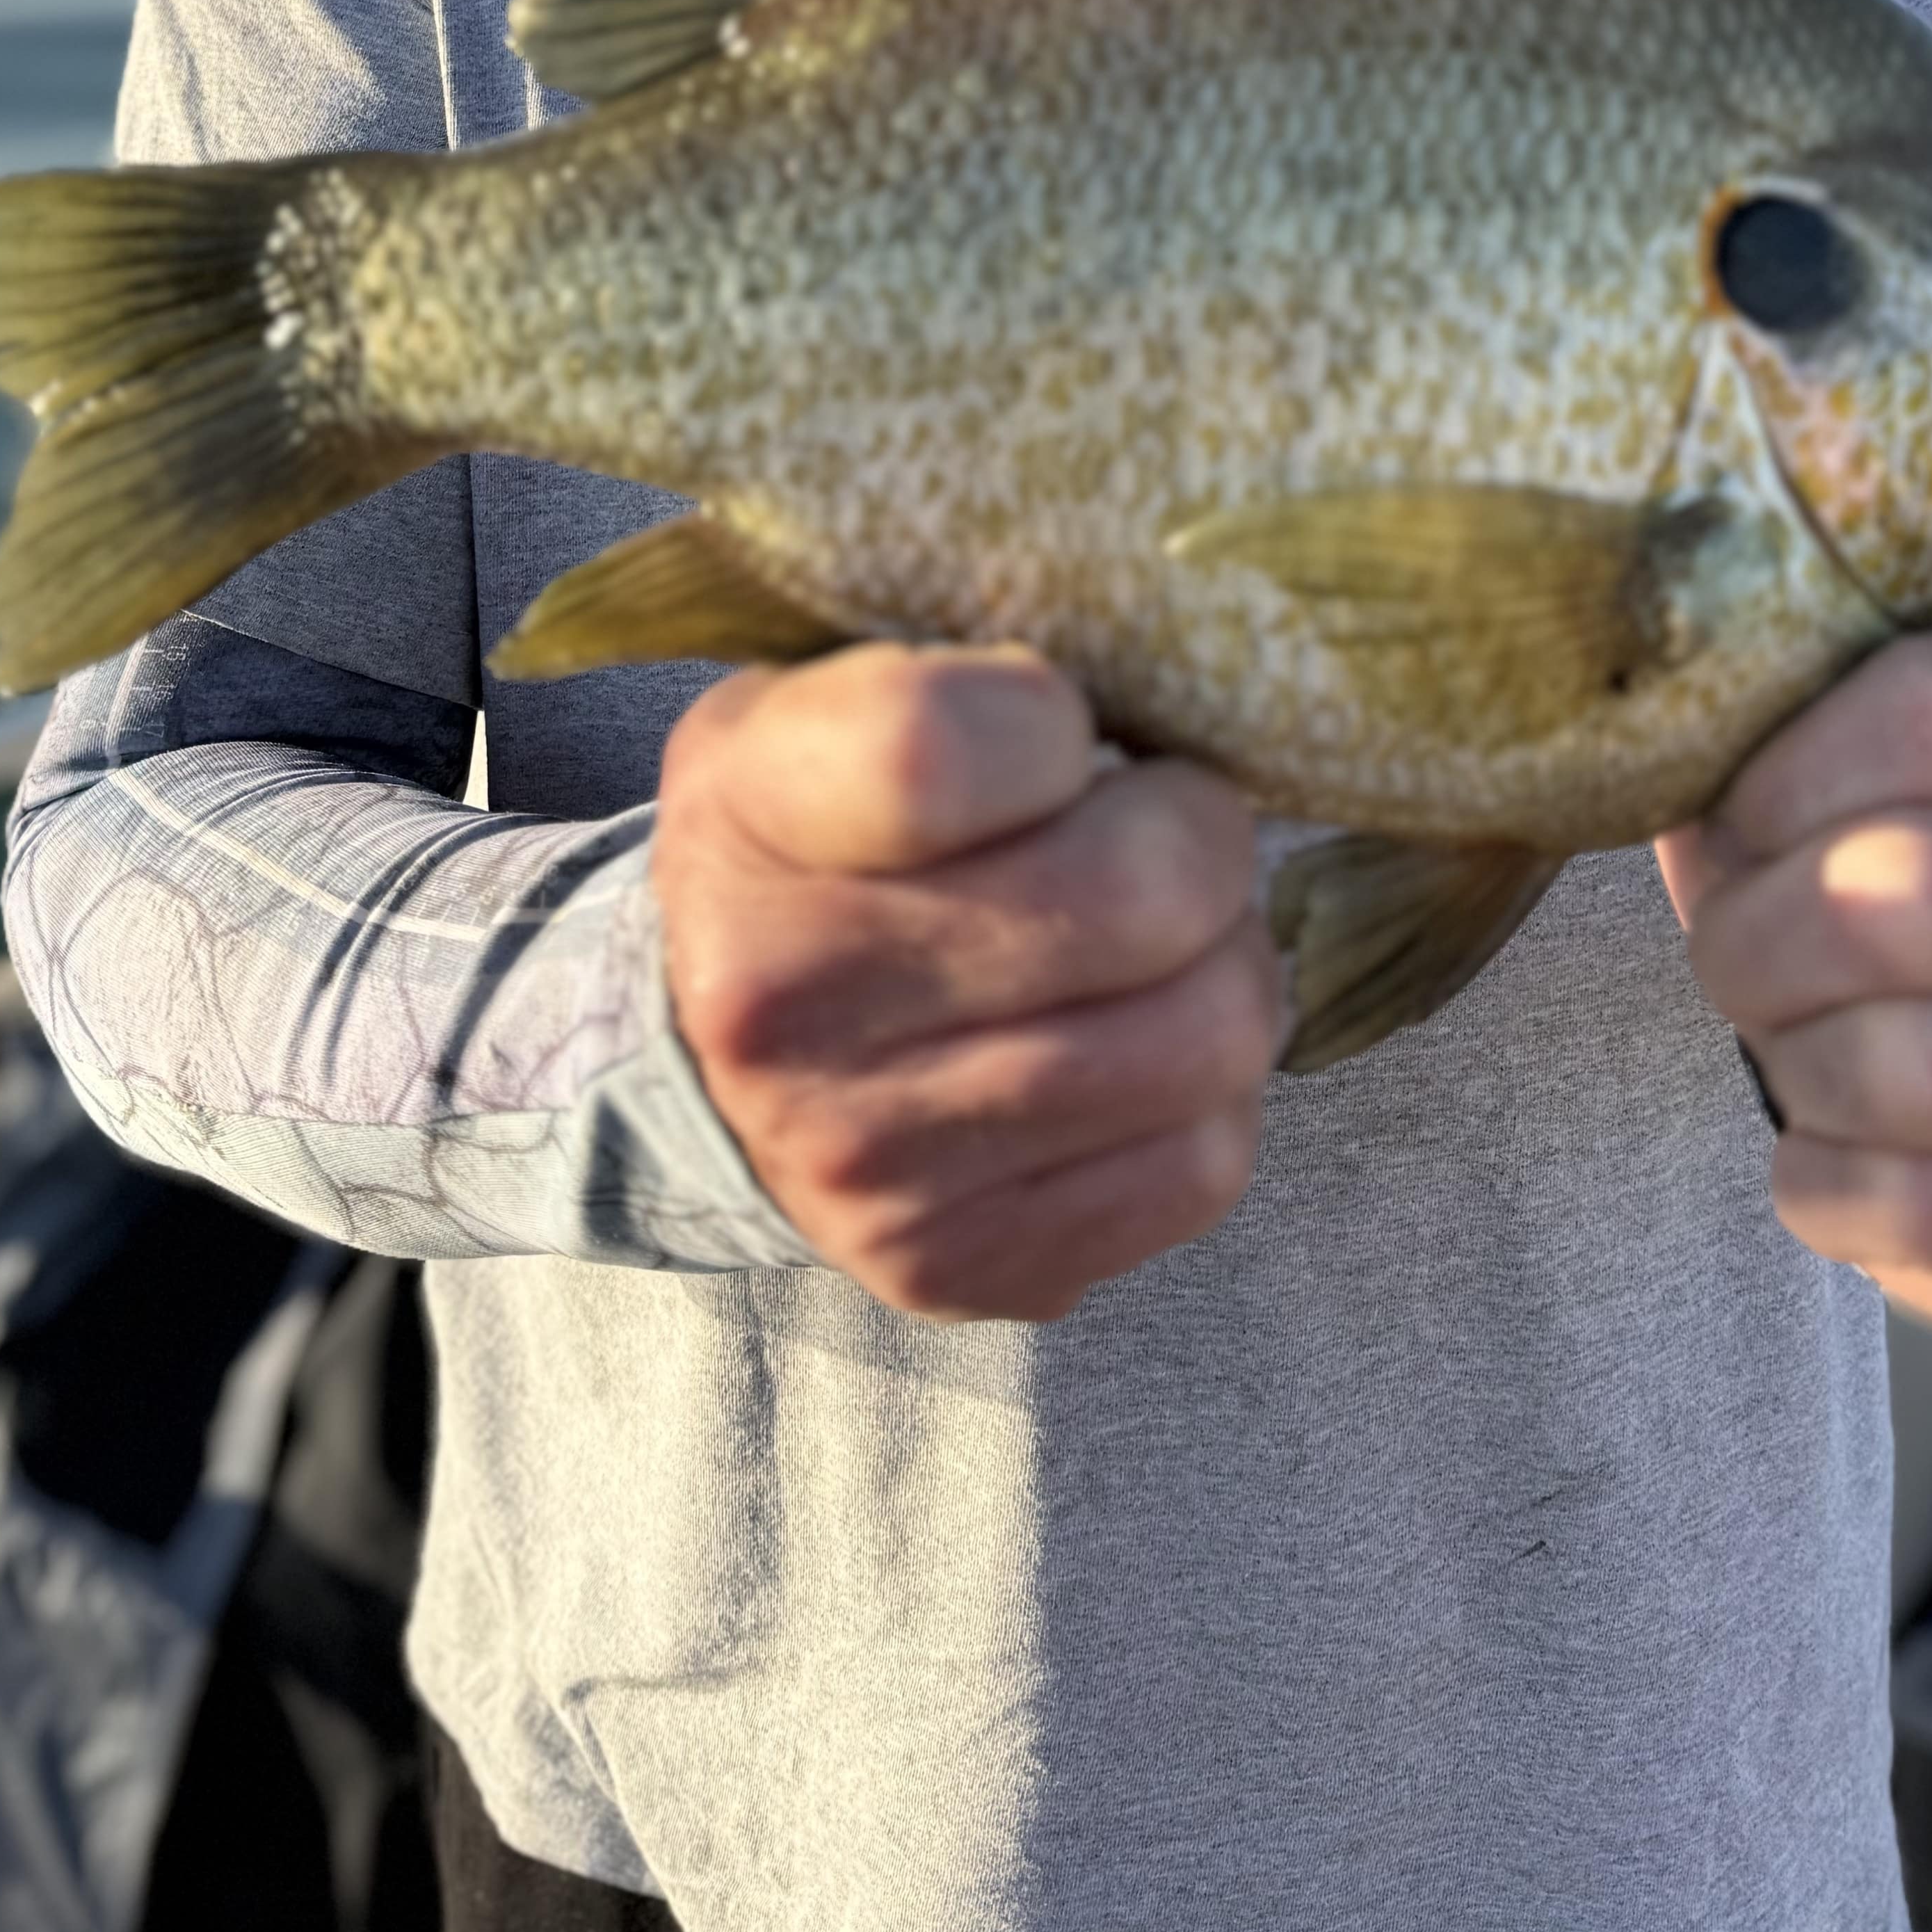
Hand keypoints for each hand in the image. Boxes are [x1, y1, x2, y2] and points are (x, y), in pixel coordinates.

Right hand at [654, 643, 1278, 1321]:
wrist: (704, 1059)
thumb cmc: (811, 837)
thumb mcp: (822, 695)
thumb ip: (962, 663)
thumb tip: (1178, 678)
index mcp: (748, 811)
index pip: (941, 750)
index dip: (1057, 719)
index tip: (1059, 729)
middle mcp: (784, 1006)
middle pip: (1141, 900)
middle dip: (1200, 835)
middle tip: (1167, 822)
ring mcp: (873, 1161)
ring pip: (1205, 1037)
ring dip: (1227, 962)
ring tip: (1168, 936)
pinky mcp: (962, 1268)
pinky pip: (1202, 1165)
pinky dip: (1208, 1091)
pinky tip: (1143, 1041)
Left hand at [1659, 622, 1931, 1347]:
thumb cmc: (1909, 841)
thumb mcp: (1854, 744)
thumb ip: (1775, 732)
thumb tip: (1659, 756)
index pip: (1928, 714)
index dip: (1781, 780)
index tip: (1735, 821)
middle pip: (1910, 895)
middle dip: (1760, 941)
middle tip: (1730, 955)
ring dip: (1801, 1067)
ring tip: (1787, 1046)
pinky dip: (1831, 1192)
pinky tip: (1818, 1153)